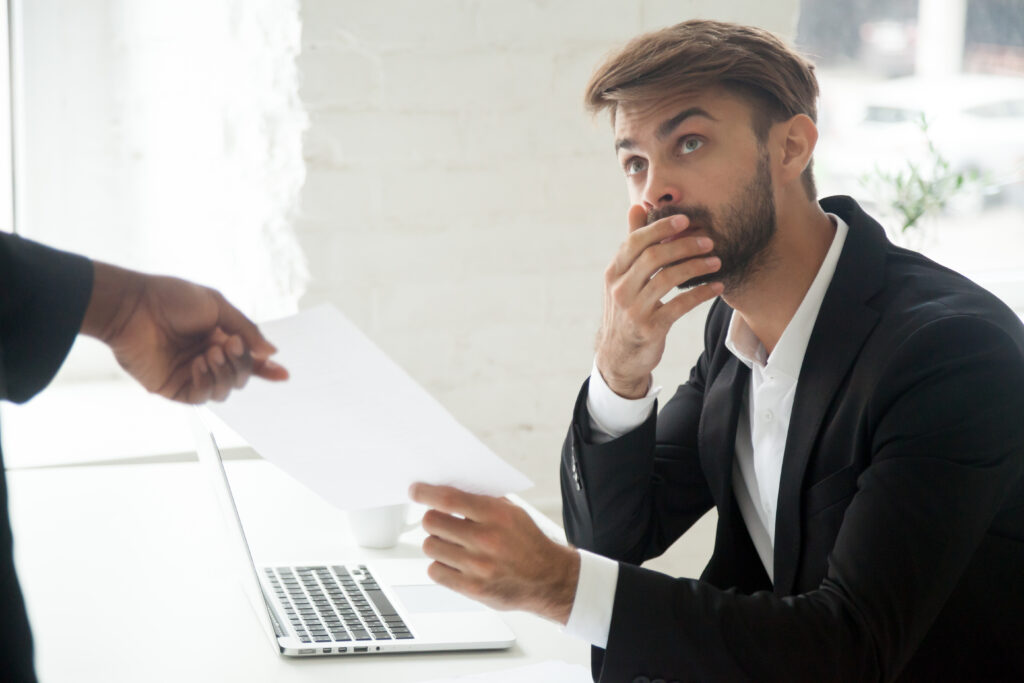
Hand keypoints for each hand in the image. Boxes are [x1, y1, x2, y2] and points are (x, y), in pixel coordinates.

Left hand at [82, 262, 287, 402]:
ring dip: (224, 373)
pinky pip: (203, 397)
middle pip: (241, 376)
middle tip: (230, 346)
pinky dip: (207, 382)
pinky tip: (198, 364)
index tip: (283, 374)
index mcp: (219, 337)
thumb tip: (270, 352)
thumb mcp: (217, 306)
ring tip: (210, 353)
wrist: (133, 307)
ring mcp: (191, 374)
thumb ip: (247, 329)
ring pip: (225, 390)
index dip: (266, 367)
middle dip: (241, 363)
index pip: (248, 358)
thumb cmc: (171, 299)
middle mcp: (207, 357)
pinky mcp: (174, 387)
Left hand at [409, 483, 580, 623]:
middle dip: (433, 519)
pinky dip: (440, 565)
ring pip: (430, 546)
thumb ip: (483, 501)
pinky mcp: (472, 589)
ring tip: (453, 545)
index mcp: (496, 516)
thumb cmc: (528, 543)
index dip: (426, 493)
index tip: (415, 491)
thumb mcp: (513, 512)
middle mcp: (486, 540)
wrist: (548, 579)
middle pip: (433, 522)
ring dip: (437, 543)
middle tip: (440, 522)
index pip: (449, 499)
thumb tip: (447, 490)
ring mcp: (478, 566)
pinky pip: (435, 571)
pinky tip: (454, 563)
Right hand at [595, 205, 722, 397]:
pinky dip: (701, 293)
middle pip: (653, 258)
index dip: (660, 228)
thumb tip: (636, 206)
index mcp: (613, 273)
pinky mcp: (650, 328)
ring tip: (716, 261)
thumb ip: (632, 244)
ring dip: (696, 267)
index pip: (635, 242)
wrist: (619, 355)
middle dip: (684, 246)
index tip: (685, 219)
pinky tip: (716, 287)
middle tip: (708, 241)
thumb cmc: (626, 309)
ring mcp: (633, 310)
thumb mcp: (623, 278)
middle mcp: (620, 289)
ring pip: (668, 280)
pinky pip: (680, 306)